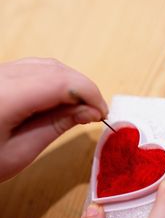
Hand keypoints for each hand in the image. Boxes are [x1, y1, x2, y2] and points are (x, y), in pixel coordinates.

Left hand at [0, 57, 107, 180]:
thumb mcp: (20, 152)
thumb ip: (56, 126)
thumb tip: (90, 111)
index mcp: (5, 97)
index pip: (60, 81)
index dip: (88, 93)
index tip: (101, 113)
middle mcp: (2, 77)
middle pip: (56, 70)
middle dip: (83, 88)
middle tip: (95, 113)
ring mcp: (0, 72)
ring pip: (47, 65)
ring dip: (71, 83)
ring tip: (80, 108)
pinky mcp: (0, 75)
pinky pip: (35, 68)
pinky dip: (55, 81)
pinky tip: (60, 98)